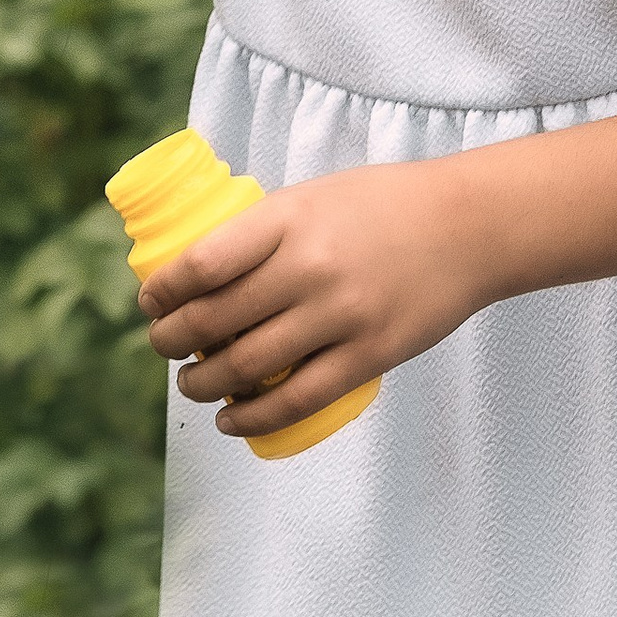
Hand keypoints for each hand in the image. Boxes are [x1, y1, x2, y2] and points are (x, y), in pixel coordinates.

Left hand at [138, 158, 496, 439]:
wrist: (468, 227)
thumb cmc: (382, 206)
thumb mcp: (312, 197)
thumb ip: (265, 231)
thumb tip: (203, 269)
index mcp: (288, 218)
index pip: (202, 263)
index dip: (163, 292)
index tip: (149, 303)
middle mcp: (309, 267)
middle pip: (215, 319)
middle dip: (171, 341)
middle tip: (160, 346)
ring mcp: (341, 315)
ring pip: (248, 365)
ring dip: (203, 383)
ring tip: (190, 384)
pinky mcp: (370, 355)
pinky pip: (298, 399)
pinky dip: (254, 416)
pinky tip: (231, 419)